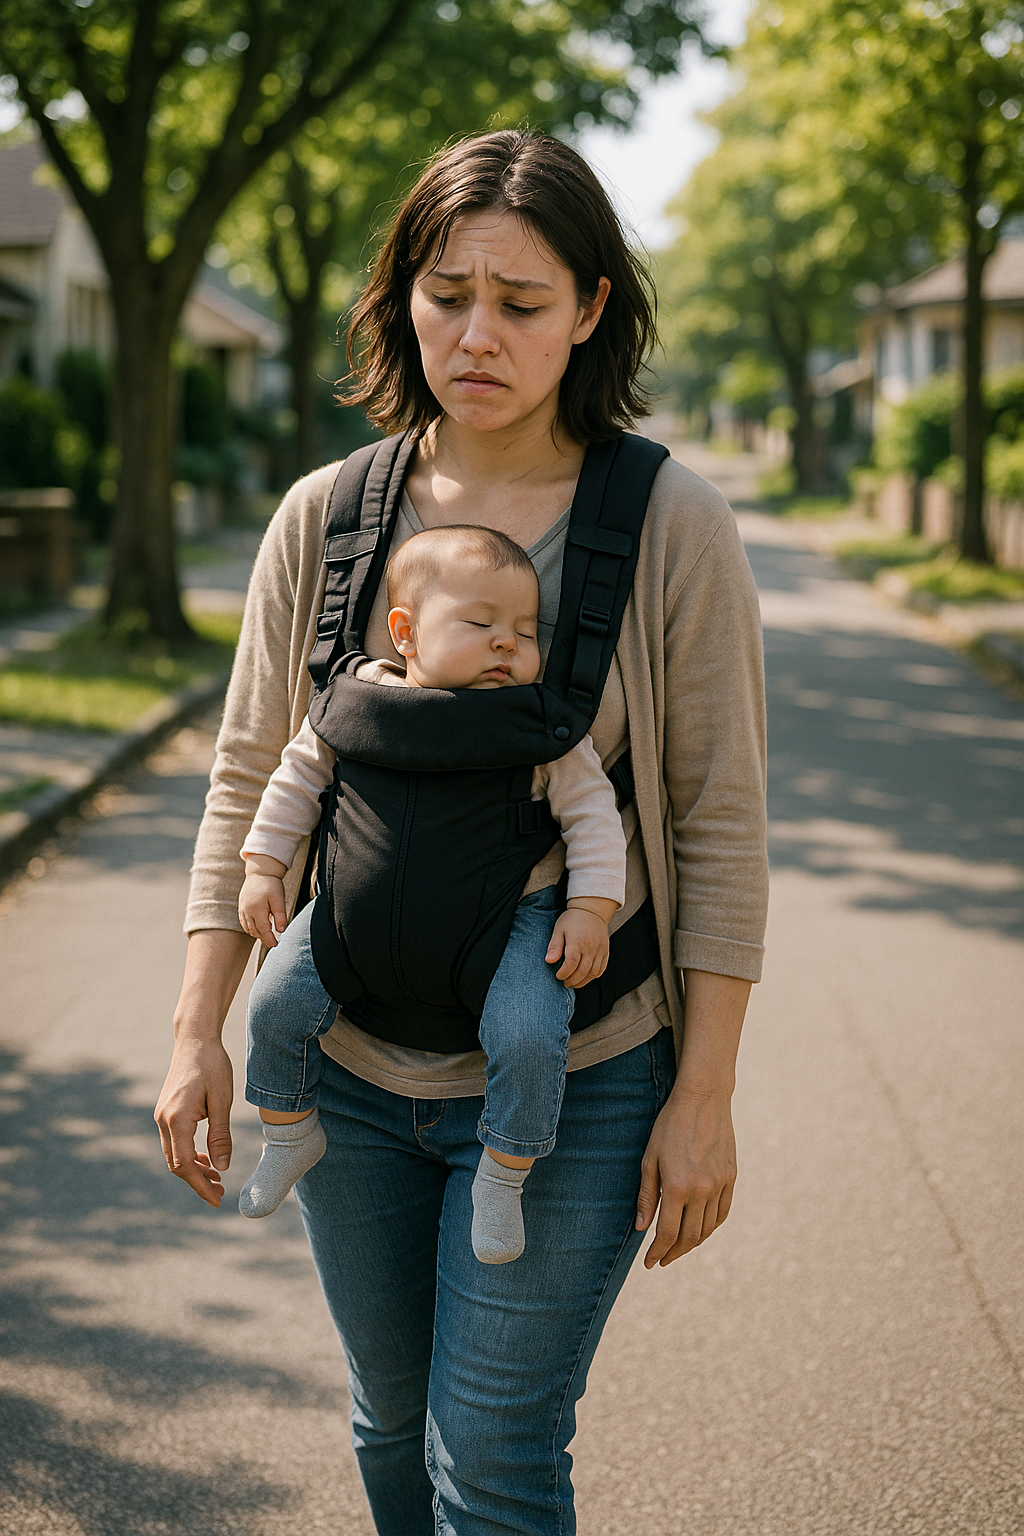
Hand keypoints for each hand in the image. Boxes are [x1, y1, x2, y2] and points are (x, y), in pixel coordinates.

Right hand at [154, 1036, 234, 1207]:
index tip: (217, 1199)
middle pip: (177, 1164)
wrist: (195, 1039)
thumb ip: (221, 1135)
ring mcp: (162, 1116)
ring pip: (174, 1155)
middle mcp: (163, 1120)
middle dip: (197, 1182)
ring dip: (194, 1170)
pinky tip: (207, 1159)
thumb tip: (222, 1168)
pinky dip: (189, 1155)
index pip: (185, 1164)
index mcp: (176, 1119)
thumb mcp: (222, 1100)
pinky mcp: (166, 1112)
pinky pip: (175, 1142)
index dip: (200, 1185)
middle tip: (220, 1193)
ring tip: (217, 1179)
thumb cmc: (212, 1065)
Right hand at [238, 852, 287, 947]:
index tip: (275, 945)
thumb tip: (281, 931)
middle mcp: (247, 911)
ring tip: (267, 937)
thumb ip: (280, 915)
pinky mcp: (241, 908)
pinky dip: (251, 928)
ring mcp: (243, 910)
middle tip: (273, 943)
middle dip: (264, 938)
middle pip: (254, 931)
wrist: (259, 872)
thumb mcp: (279, 899)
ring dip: (257, 934)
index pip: (262, 930)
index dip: (269, 939)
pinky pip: (244, 923)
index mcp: (257, 909)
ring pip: (248, 928)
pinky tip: (259, 929)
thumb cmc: (271, 885)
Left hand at [545, 899, 612, 985]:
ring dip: (583, 981)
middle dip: (572, 980)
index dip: (564, 973)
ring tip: (574, 982)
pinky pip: (601, 968)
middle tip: (565, 982)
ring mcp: (600, 950)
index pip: (571, 963)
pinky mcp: (605, 951)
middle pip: (582, 971)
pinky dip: (593, 976)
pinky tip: (585, 977)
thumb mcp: (559, 929)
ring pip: (593, 972)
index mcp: (577, 941)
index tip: (558, 976)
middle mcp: (591, 947)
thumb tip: (548, 961)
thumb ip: (554, 946)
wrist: (591, 910)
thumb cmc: (572, 919)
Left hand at [635, 1085, 736, 1266]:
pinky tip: (701, 1230)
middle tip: (662, 1260)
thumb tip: (642, 1228)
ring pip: (708, 1228)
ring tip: (679, 1248)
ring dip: (693, 1243)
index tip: (650, 1263)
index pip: (668, 1233)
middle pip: (690, 1237)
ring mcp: (720, 1184)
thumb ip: (647, 1196)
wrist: (703, 1099)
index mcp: (677, 1186)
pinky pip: (723, 1212)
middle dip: (674, 1253)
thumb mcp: (650, 1158)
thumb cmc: (670, 1125)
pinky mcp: (731, 1177)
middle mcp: (702, 1190)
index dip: (658, 1252)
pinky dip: (711, 1227)